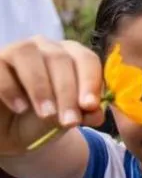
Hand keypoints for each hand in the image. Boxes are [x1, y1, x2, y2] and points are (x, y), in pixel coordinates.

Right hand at [0, 37, 104, 153]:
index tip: (89, 106)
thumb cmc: (40, 120)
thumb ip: (83, 114)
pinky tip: (21, 108)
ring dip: (41, 87)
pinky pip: (1, 67)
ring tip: (47, 114)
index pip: (86, 59)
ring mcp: (17, 50)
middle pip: (60, 59)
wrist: (7, 130)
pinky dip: (12, 88)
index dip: (90, 81)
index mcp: (71, 56)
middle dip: (67, 93)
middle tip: (69, 120)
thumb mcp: (63, 119)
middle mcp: (45, 47)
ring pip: (30, 55)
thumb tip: (97, 113)